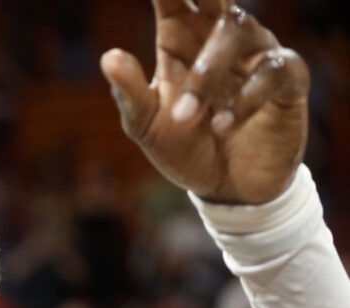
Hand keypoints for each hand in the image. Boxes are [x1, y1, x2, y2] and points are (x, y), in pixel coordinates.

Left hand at [101, 0, 308, 203]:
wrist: (226, 188)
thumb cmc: (184, 147)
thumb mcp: (146, 126)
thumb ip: (129, 92)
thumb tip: (108, 56)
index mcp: (180, 40)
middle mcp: (220, 39)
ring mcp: (256, 56)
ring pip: (238, 30)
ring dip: (208, 72)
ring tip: (185, 116)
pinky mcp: (287, 82)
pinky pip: (273, 71)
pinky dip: (245, 100)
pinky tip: (221, 127)